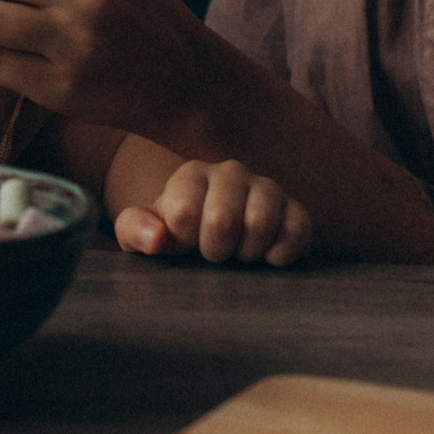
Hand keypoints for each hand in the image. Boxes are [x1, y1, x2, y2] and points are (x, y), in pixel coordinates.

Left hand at [114, 160, 311, 266]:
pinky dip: (281, 253)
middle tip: (212, 255)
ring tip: (238, 255)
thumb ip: (135, 229)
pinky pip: (298, 229)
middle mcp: (231, 173)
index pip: (184, 212)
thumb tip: (158, 239)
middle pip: (222, 219)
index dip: (183, 241)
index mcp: (192, 174)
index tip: (183, 244)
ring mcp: (266, 188)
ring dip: (246, 253)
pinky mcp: (295, 208)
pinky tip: (267, 260)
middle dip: (215, 250)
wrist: (213, 241)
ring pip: (261, 223)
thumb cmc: (173, 236)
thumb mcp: (140, 234)